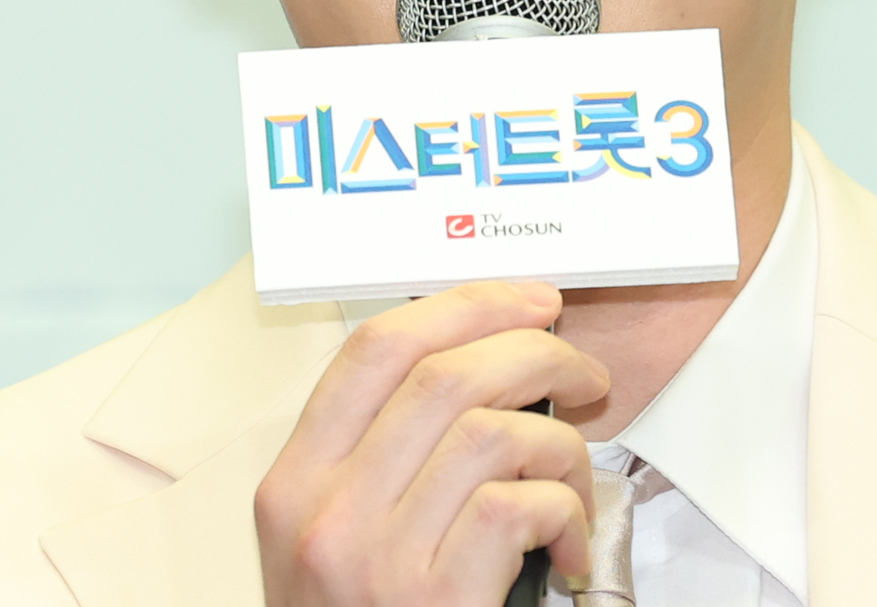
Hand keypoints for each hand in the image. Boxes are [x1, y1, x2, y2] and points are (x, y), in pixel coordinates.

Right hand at [255, 280, 609, 606]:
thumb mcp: (337, 540)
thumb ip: (383, 455)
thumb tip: (487, 360)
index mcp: (293, 484)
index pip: (372, 348)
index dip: (462, 306)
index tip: (524, 300)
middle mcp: (326, 514)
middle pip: (443, 372)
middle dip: (533, 350)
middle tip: (582, 369)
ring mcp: (379, 561)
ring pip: (492, 429)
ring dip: (561, 439)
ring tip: (579, 472)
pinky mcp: (439, 604)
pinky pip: (521, 506)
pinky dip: (568, 511)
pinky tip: (573, 546)